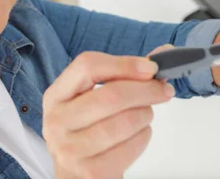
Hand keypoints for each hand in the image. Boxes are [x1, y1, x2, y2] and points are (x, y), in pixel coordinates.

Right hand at [42, 50, 173, 178]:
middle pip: (110, 95)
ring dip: (145, 115)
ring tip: (145, 115)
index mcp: (56, 95)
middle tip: (163, 90)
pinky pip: (130, 146)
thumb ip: (124, 74)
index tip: (150, 68)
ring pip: (124, 122)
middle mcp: (57, 121)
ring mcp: (70, 149)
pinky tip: (137, 135)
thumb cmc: (89, 130)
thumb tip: (163, 53)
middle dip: (146, 90)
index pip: (87, 66)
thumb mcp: (92, 99)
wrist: (77, 176)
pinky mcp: (90, 171)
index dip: (123, 64)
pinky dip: (143, 137)